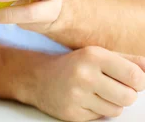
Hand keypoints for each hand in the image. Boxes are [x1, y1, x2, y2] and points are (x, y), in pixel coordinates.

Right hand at [26, 47, 144, 120]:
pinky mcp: (72, 113)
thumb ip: (128, 60)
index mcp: (93, 56)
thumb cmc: (73, 65)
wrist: (37, 77)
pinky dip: (96, 110)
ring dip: (111, 103)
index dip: (137, 81)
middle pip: (129, 96)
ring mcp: (77, 95)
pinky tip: (84, 100)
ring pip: (116, 109)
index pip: (136, 76)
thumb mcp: (98, 55)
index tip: (129, 79)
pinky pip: (100, 117)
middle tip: (111, 87)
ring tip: (95, 93)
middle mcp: (84, 74)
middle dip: (125, 94)